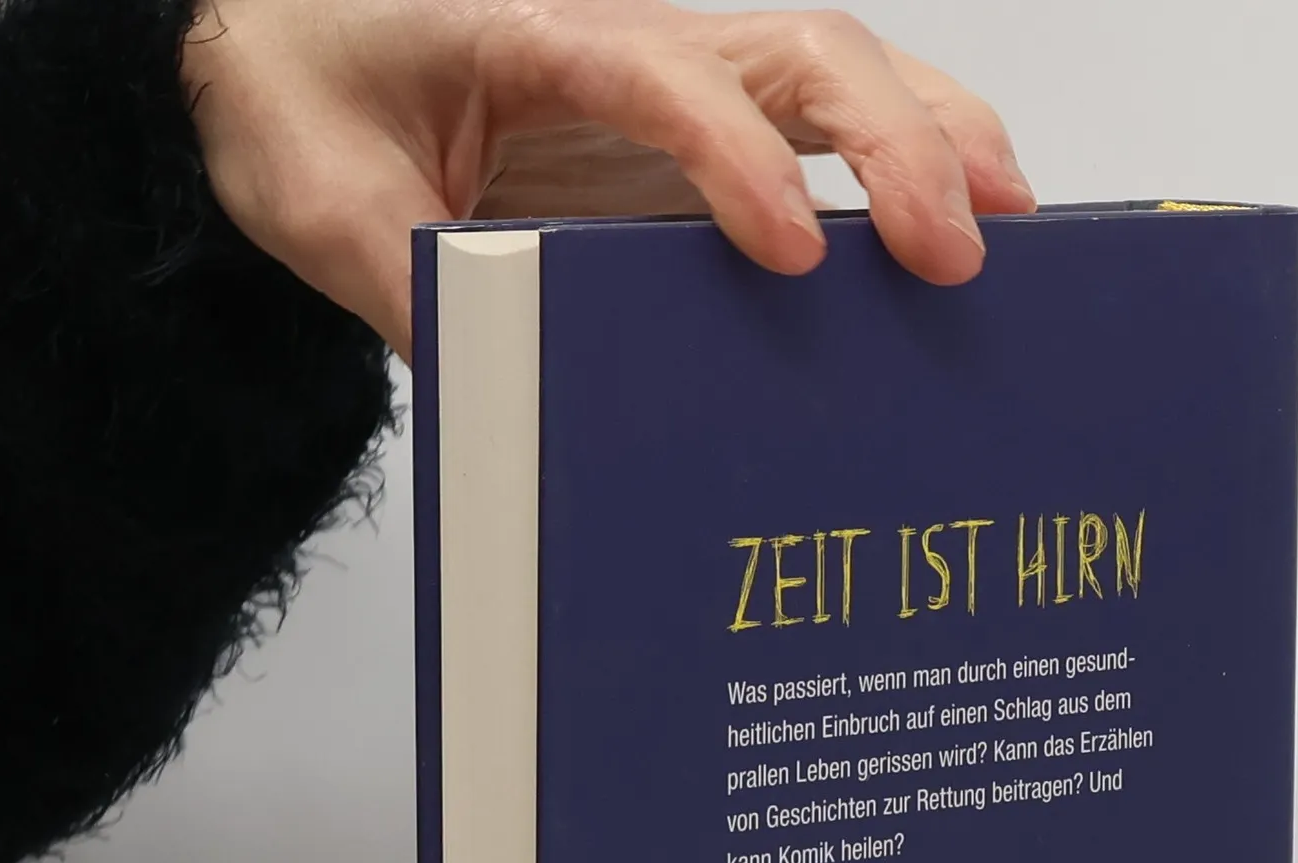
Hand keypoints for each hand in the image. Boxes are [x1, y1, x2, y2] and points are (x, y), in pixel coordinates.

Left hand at [181, 0, 1036, 360]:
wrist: (284, 36)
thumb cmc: (301, 91)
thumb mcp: (321, 199)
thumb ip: (405, 284)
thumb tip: (508, 392)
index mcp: (535, 34)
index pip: (667, 83)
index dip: (742, 161)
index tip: (796, 254)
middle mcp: (629, 38)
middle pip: (801, 55)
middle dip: (897, 145)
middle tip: (959, 255)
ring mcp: (672, 76)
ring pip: (837, 67)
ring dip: (936, 134)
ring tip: (1014, 225)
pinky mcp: (690, 125)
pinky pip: (817, 120)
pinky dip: (905, 156)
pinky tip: (956, 222)